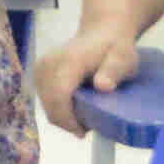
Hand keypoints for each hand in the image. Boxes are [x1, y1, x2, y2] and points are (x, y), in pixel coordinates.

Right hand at [30, 19, 151, 134]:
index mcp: (69, 61)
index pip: (58, 95)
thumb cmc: (114, 48)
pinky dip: (57, 109)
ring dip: (62, 116)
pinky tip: (73, 107)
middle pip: (50, 104)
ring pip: (46, 105)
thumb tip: (102, 86)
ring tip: (83, 116)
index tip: (83, 131)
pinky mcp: (39, 71)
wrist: (101, 32)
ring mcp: (42, 67)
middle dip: (67, 122)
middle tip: (88, 126)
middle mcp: (50, 62)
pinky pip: (44, 99)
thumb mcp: (124, 59)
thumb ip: (113, 71)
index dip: (68, 119)